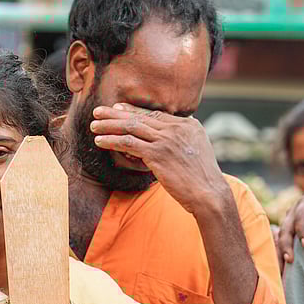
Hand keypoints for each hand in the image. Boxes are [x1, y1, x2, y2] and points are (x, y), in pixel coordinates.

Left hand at [91, 103, 228, 214]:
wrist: (210, 194)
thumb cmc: (202, 180)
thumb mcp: (196, 152)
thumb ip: (180, 142)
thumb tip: (160, 144)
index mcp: (188, 125)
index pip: (156, 114)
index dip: (134, 111)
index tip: (118, 109)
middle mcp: (177, 128)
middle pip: (141, 117)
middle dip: (116, 114)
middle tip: (99, 111)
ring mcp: (167, 140)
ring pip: (132, 127)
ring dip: (110, 125)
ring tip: (94, 125)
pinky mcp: (157, 154)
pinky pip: (129, 143)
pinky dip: (112, 140)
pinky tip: (100, 141)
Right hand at [276, 185, 303, 267]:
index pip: (301, 216)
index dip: (302, 229)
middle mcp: (295, 211)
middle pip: (286, 228)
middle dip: (286, 244)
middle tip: (290, 260)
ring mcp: (291, 221)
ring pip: (281, 236)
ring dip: (281, 251)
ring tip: (283, 268)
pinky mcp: (291, 230)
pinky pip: (282, 242)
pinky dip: (281, 254)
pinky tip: (283, 269)